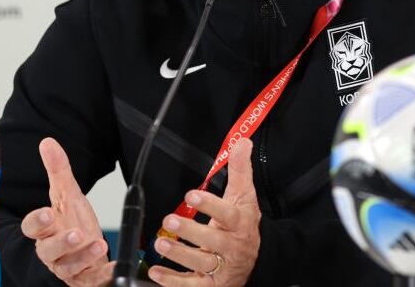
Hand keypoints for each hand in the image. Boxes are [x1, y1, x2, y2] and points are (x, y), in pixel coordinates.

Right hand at [21, 137, 114, 285]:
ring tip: (98, 245)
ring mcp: (68, 266)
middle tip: (75, 234)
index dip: (37, 222)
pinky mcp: (84, 278)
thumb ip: (58, 171)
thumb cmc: (73, 223)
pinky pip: (92, 280)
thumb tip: (48, 143)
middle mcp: (53, 251)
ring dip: (83, 257)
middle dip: (60, 243)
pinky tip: (113, 266)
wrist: (86, 250)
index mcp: (46, 229)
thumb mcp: (68, 195)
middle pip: (48, 250)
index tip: (47, 213)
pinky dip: (103, 274)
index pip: (32, 227)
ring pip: (69, 266)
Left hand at [149, 138, 261, 285]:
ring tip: (160, 244)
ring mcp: (221, 267)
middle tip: (168, 220)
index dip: (210, 205)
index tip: (192, 195)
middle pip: (212, 241)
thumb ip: (240, 170)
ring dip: (179, 254)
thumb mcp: (244, 197)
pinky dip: (172, 280)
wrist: (258, 259)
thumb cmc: (245, 225)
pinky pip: (191, 285)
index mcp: (239, 224)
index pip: (227, 215)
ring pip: (201, 262)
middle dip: (190, 231)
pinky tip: (156, 272)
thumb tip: (241, 142)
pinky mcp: (210, 284)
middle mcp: (231, 247)